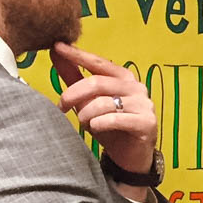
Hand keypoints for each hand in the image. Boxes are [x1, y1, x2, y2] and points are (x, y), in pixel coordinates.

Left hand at [53, 42, 157, 178]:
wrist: (130, 156)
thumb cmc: (110, 126)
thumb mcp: (88, 101)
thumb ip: (74, 77)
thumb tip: (56, 51)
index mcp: (123, 78)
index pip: (98, 62)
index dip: (77, 55)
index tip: (57, 46)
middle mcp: (136, 87)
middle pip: (97, 82)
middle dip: (74, 94)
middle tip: (61, 106)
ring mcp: (144, 105)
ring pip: (104, 102)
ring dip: (86, 114)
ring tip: (83, 122)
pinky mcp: (146, 122)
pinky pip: (115, 119)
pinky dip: (99, 124)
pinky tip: (95, 128)